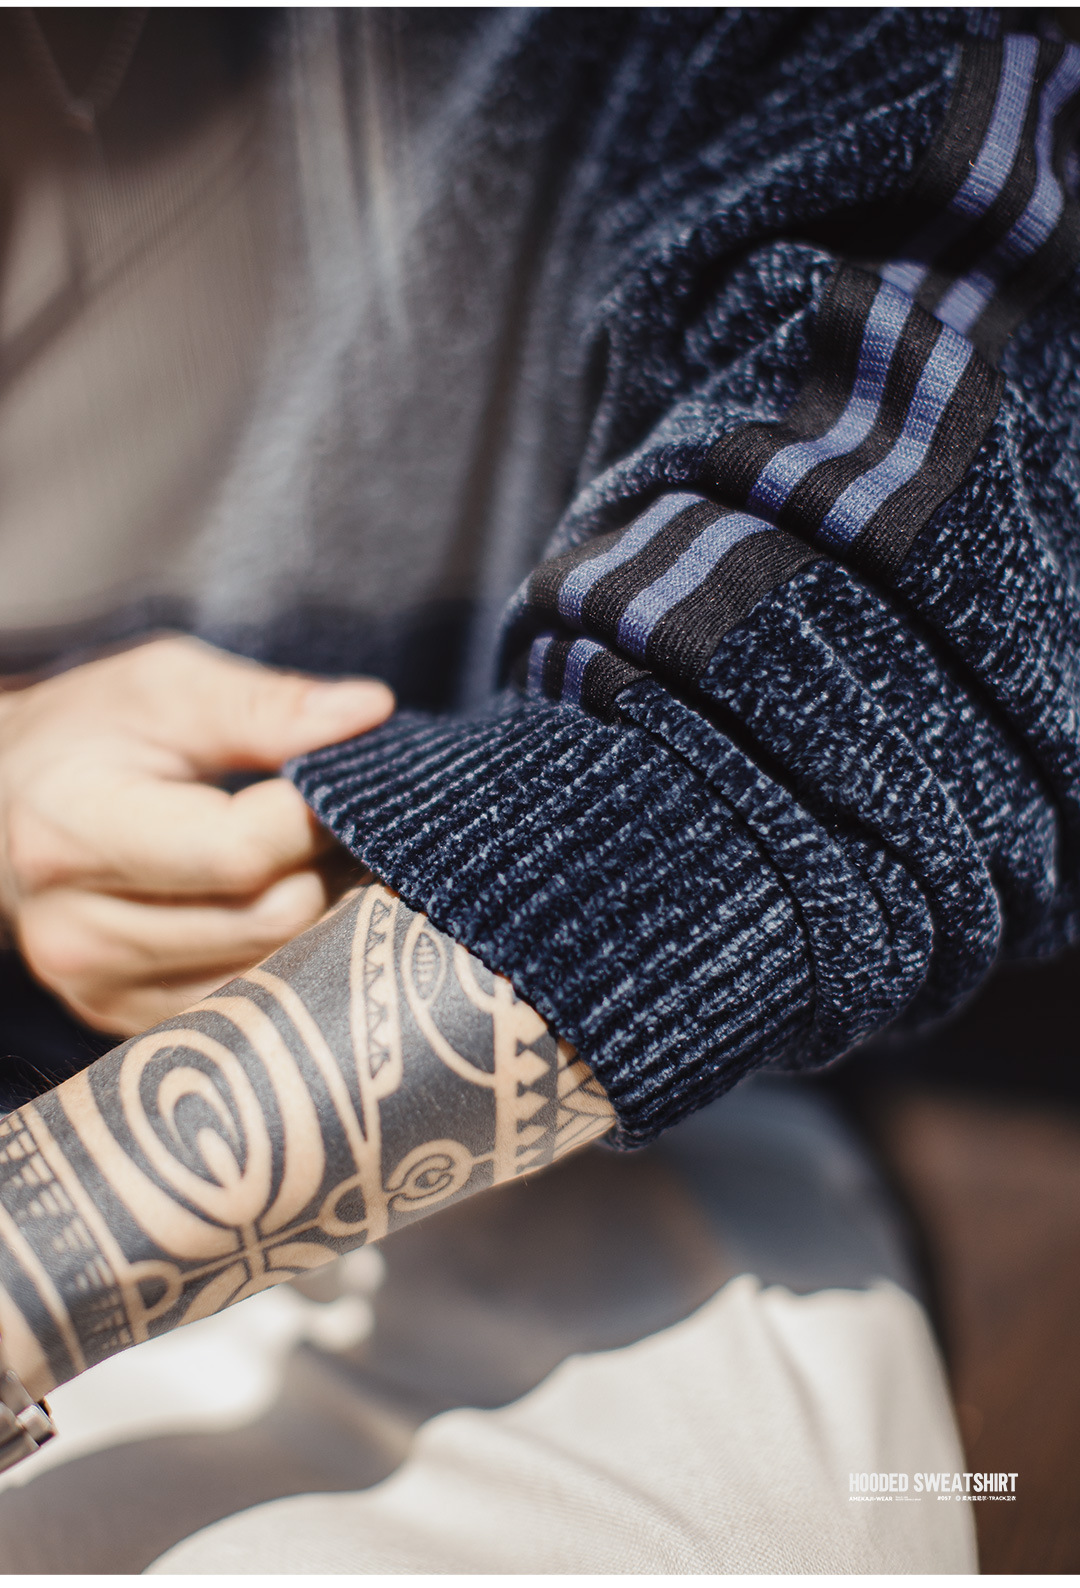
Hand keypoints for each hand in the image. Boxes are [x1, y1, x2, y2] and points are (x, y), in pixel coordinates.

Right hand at [0, 635, 393, 1034]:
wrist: (1, 810)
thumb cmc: (87, 736)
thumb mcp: (162, 687)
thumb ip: (263, 704)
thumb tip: (369, 712)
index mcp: (70, 833)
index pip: (240, 852)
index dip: (311, 814)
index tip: (332, 778)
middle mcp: (78, 934)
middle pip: (271, 918)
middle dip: (322, 861)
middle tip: (327, 816)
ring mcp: (102, 993)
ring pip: (278, 969)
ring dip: (318, 910)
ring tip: (301, 853)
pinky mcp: (132, 1026)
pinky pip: (258, 1002)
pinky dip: (288, 951)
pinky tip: (274, 899)